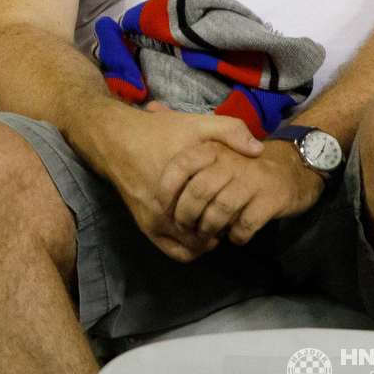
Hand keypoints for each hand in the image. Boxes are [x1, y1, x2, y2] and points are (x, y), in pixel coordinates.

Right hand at [97, 103, 264, 261]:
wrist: (115, 139)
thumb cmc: (158, 133)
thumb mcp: (196, 123)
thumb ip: (230, 131)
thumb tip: (258, 151)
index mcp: (184, 187)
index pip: (224, 215)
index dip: (237, 211)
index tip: (239, 199)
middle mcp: (166, 212)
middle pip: (209, 235)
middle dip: (222, 226)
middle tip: (227, 210)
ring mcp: (154, 223)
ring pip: (193, 246)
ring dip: (206, 238)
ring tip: (212, 219)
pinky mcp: (145, 227)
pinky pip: (174, 251)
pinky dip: (189, 245)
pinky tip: (195, 228)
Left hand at [160, 139, 325, 246]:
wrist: (294, 168)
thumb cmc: (246, 164)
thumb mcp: (220, 147)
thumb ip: (189, 148)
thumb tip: (154, 123)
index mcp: (215, 148)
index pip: (182, 163)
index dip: (166, 187)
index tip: (159, 207)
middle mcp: (232, 161)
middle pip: (198, 191)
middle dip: (186, 215)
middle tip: (184, 228)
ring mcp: (253, 180)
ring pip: (219, 210)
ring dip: (208, 229)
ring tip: (206, 235)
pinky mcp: (271, 199)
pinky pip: (244, 225)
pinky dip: (236, 236)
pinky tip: (235, 237)